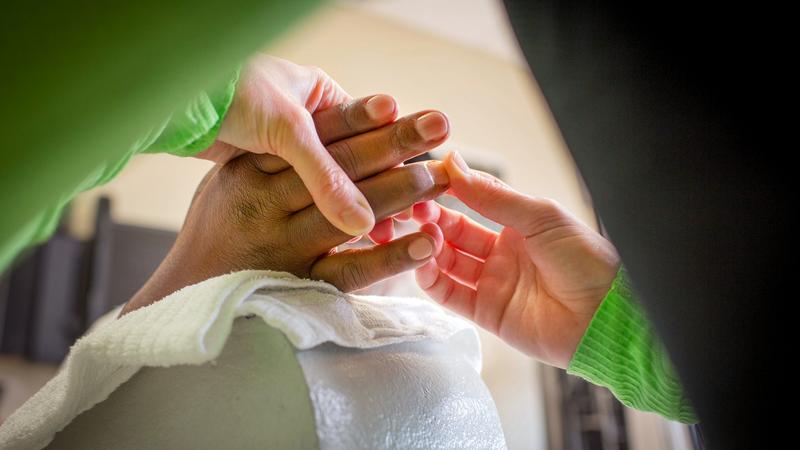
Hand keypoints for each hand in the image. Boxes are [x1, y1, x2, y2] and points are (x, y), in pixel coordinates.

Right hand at [122, 101, 449, 314]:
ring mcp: (283, 247)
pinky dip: (390, 257)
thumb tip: (323, 130)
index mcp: (250, 171)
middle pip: (339, 168)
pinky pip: (351, 271)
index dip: (360, 119)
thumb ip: (270, 158)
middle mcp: (265, 204)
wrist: (187, 293)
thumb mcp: (229, 180)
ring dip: (400, 193)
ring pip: (350, 214)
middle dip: (395, 144)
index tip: (397, 104)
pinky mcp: (300, 285)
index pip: (313, 140)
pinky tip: (425, 244)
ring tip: (442, 177)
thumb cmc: (217, 228)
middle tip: (439, 127)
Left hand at [199, 55, 435, 236]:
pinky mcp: (263, 172)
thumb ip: (325, 175)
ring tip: (392, 227)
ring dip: (361, 203)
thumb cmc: (231, 95)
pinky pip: (306, 196)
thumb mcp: (285, 130)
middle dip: (391, 183)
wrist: (171, 103)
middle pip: (359, 158)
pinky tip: (348, 232)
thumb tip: (365, 223)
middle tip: (427, 201)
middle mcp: (307, 120)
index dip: (401, 156)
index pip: (372, 130)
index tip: (432, 177)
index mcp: (319, 95)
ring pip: (334, 182)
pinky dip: (327, 213)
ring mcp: (285, 148)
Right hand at [414, 152, 619, 367]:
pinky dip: (431, 280)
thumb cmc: (585, 259)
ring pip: (447, 262)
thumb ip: (493, 195)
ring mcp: (493, 283)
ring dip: (428, 247)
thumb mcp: (539, 216)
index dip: (448, 193)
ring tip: (418, 234)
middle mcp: (502, 253)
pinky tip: (422, 263)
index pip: (472, 202)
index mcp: (518, 225)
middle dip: (432, 219)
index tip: (423, 181)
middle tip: (412, 209)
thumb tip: (454, 163)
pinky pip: (450, 295)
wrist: (605, 315)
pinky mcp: (486, 313)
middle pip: (454, 232)